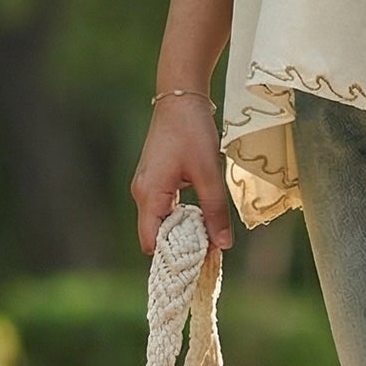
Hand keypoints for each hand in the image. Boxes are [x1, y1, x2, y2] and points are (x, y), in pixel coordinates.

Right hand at [131, 96, 233, 254]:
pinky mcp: (156, 182)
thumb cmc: (192, 131)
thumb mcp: (209, 173)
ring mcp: (147, 188)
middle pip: (157, 237)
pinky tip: (203, 223)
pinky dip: (183, 221)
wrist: (180, 97)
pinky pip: (167, 211)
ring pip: (163, 224)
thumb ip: (215, 211)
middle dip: (182, 250)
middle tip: (209, 258)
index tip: (196, 268)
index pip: (152, 243)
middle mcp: (143, 194)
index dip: (173, 259)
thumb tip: (223, 246)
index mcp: (150, 195)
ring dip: (185, 235)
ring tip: (209, 244)